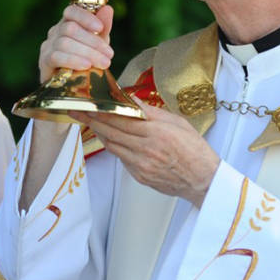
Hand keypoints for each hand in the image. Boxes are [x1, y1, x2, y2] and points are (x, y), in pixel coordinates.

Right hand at [38, 4, 114, 80]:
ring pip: (65, 43)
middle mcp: (55, 32)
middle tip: (109, 54)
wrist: (74, 86)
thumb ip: (103, 27)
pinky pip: (56, 57)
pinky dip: (73, 60)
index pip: (71, 11)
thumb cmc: (86, 59)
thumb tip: (108, 8)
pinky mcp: (44, 62)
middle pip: (71, 28)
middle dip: (93, 42)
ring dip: (87, 53)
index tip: (100, 28)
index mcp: (68, 23)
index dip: (85, 17)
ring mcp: (48, 46)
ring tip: (103, 63)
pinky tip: (86, 66)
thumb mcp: (99, 43)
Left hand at [70, 101, 220, 206]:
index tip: (88, 103)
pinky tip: (110, 138)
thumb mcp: (178, 122)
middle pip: (111, 131)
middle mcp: (146, 149)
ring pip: (112, 145)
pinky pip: (121, 158)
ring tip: (89, 122)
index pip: (121, 118)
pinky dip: (114, 146)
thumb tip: (131, 99)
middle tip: (77, 111)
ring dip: (99, 133)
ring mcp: (141, 165)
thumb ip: (152, 111)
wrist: (203, 180)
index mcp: (157, 132)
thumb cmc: (194, 150)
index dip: (101, 110)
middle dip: (91, 120)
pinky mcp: (139, 176)